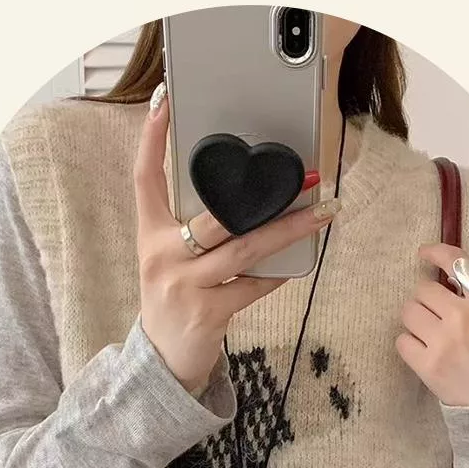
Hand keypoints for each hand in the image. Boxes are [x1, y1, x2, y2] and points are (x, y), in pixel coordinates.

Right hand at [134, 86, 339, 392]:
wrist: (162, 364)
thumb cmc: (177, 302)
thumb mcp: (172, 261)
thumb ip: (195, 230)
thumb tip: (250, 199)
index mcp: (150, 236)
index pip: (144, 179)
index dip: (151, 139)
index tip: (163, 103)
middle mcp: (162, 256)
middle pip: (215, 215)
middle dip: (266, 195)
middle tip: (308, 174)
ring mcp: (183, 286)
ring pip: (244, 249)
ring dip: (290, 229)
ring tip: (323, 212)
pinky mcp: (207, 314)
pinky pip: (253, 286)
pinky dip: (279, 274)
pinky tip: (301, 262)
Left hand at [396, 243, 468, 406]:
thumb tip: (456, 290)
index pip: (456, 263)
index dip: (436, 253)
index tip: (424, 253)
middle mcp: (462, 315)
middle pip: (423, 290)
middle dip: (426, 299)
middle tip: (433, 313)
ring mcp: (443, 340)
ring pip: (409, 312)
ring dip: (415, 320)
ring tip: (428, 333)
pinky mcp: (428, 365)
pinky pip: (402, 342)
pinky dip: (410, 345)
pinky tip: (423, 352)